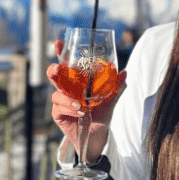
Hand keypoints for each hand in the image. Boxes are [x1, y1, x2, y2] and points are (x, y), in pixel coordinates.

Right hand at [47, 38, 126, 160]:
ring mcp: (61, 102)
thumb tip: (124, 73)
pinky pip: (59, 107)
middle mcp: (66, 90)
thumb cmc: (101, 116)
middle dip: (54, 70)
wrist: (97, 138)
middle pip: (54, 75)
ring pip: (57, 93)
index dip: (61, 53)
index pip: (67, 65)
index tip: (59, 42)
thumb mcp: (111, 101)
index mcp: (77, 82)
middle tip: (58, 69)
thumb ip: (116, 87)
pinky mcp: (58, 114)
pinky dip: (70, 108)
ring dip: (69, 98)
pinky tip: (80, 112)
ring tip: (82, 105)